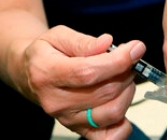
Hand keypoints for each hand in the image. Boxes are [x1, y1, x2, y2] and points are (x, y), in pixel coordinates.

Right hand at [16, 27, 145, 139]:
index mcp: (47, 74)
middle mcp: (55, 101)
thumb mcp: (58, 36)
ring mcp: (67, 119)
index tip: (135, 49)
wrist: (30, 74)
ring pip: (111, 112)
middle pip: (104, 92)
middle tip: (128, 59)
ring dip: (127, 91)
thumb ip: (83, 41)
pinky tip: (120, 101)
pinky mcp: (79, 130)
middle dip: (125, 72)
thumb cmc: (46, 54)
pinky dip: (123, 123)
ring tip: (123, 76)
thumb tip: (107, 43)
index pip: (87, 72)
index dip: (117, 61)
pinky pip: (109, 136)